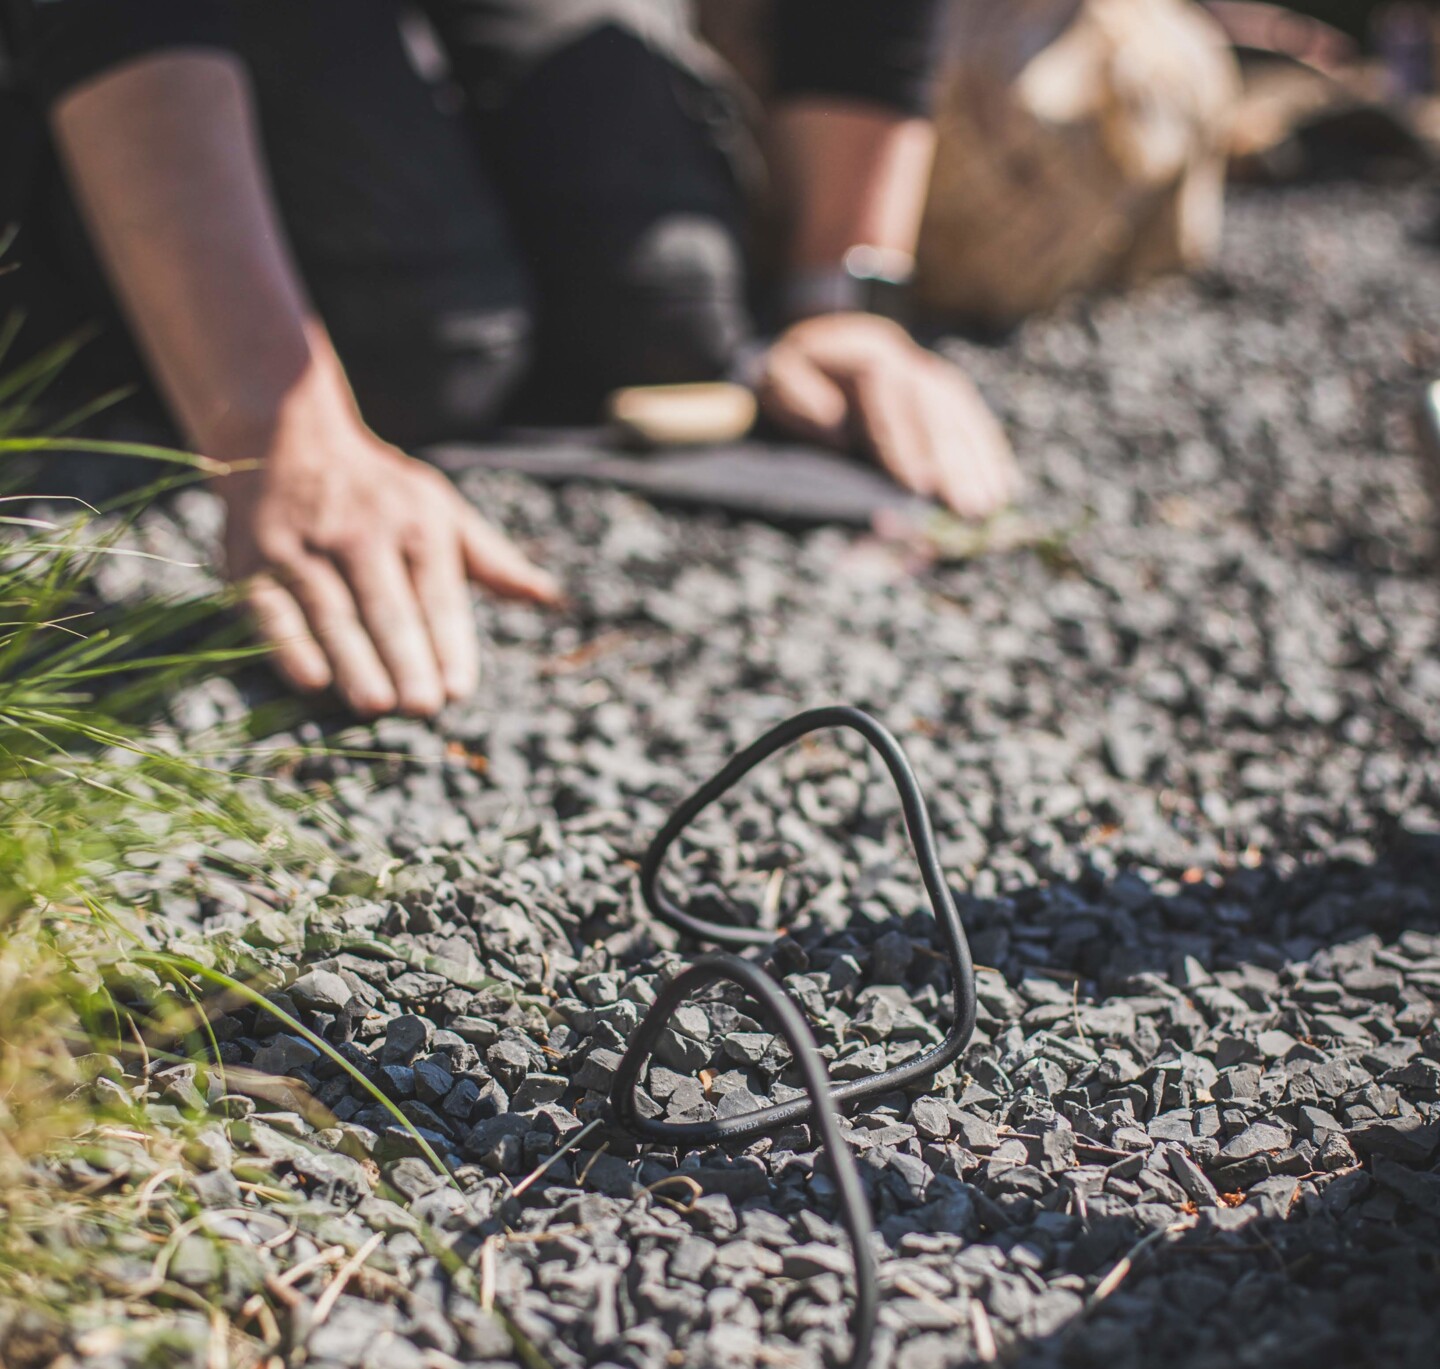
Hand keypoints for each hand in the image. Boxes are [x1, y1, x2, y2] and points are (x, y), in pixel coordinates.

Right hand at [217, 420, 558, 718]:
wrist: (287, 436)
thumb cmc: (380, 492)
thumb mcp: (442, 510)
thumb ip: (491, 560)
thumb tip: (546, 596)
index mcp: (416, 525)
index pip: (437, 594)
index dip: (448, 643)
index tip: (458, 690)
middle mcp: (360, 534)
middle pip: (386, 607)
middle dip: (405, 659)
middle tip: (422, 708)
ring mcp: (303, 547)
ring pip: (332, 612)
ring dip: (354, 662)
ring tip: (376, 706)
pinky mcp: (251, 561)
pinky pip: (270, 609)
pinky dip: (288, 645)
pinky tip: (311, 681)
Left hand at [758, 313, 1019, 519]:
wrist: (826, 341)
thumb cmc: (796, 372)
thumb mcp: (778, 376)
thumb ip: (797, 397)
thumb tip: (837, 430)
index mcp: (864, 352)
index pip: (888, 393)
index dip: (904, 439)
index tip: (918, 484)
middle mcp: (907, 359)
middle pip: (935, 407)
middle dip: (953, 460)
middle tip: (967, 506)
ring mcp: (931, 373)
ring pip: (960, 414)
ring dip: (979, 460)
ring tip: (992, 502)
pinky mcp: (946, 392)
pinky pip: (973, 419)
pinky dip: (990, 451)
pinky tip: (1006, 482)